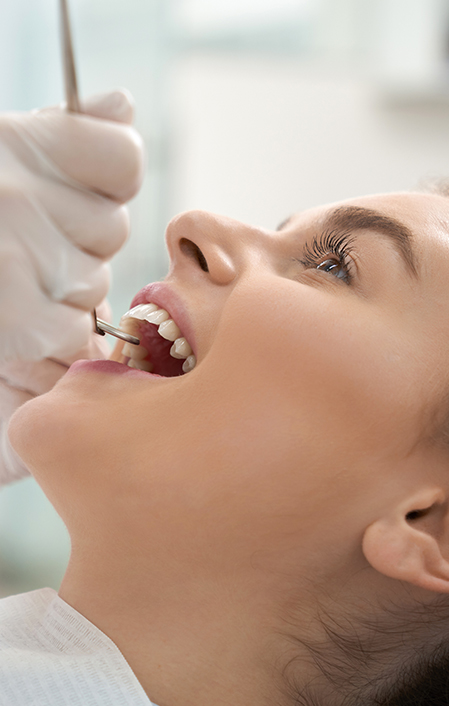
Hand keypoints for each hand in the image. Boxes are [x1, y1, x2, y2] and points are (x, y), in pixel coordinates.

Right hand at [0, 89, 143, 362]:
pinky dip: (46, 333)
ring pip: (92, 285)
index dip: (106, 182)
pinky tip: (13, 317)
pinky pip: (68, 333)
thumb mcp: (4, 149)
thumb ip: (66, 133)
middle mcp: (16, 194)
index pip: (123, 158)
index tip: (76, 190)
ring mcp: (13, 258)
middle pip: (112, 230)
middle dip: (78, 240)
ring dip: (63, 290)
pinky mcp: (14, 324)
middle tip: (27, 243)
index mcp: (19, 142)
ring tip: (11, 280)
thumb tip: (121, 106)